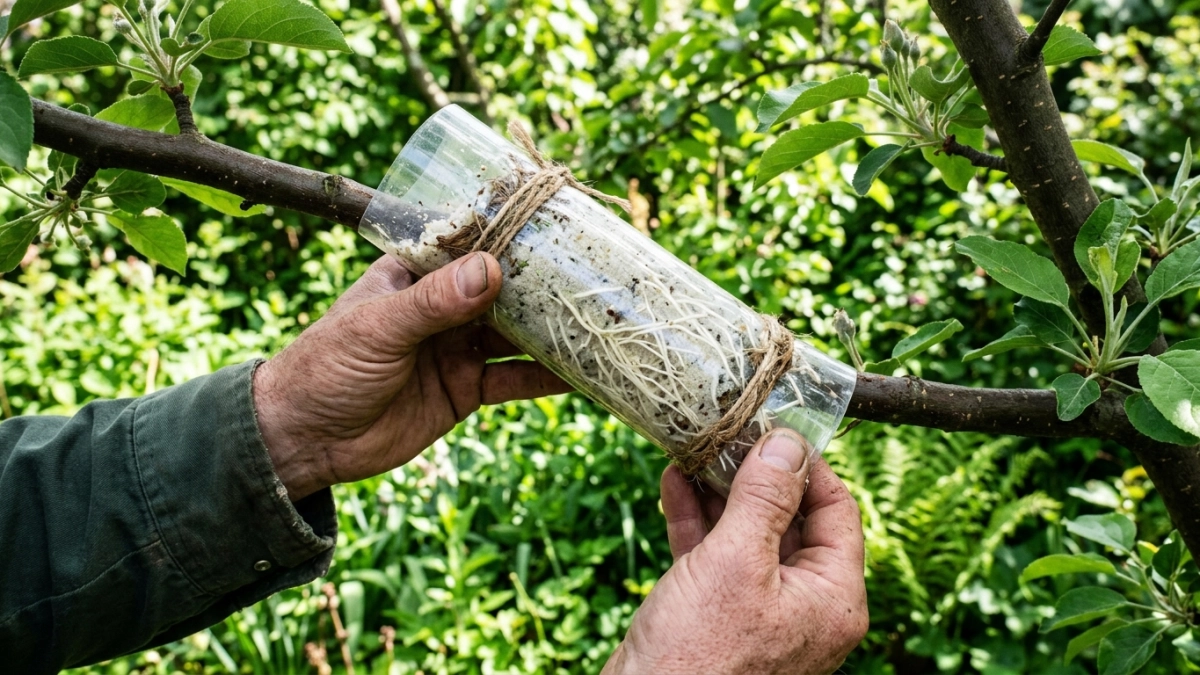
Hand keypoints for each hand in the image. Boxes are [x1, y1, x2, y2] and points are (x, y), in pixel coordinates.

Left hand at [254, 253, 570, 500]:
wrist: (305, 442)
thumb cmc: (326, 368)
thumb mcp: (378, 328)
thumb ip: (434, 302)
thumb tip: (490, 269)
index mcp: (415, 275)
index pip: (471, 245)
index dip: (512, 235)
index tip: (558, 225)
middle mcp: (442, 307)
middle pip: (504, 289)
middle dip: (544, 284)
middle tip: (594, 276)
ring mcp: (456, 349)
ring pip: (516, 335)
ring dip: (552, 330)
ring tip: (598, 321)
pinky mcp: (465, 391)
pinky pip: (513, 381)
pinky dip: (546, 379)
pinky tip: (582, 375)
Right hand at [604, 429, 867, 674]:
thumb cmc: (699, 654)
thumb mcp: (736, 562)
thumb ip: (764, 499)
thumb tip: (787, 443)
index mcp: (832, 599)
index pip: (837, 511)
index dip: (807, 465)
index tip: (774, 426)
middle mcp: (804, 606)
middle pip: (790, 520)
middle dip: (755, 474)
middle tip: (728, 431)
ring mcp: (761, 613)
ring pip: (747, 535)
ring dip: (719, 491)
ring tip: (696, 448)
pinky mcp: (719, 618)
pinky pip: (716, 558)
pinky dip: (696, 521)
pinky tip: (674, 484)